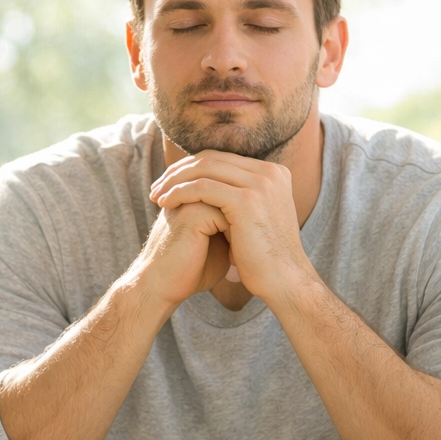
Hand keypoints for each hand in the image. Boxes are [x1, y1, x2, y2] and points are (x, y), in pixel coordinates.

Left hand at [148, 150, 317, 305]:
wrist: (284, 281)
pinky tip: (166, 204)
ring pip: (204, 169)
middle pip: (211, 158)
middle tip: (157, 188)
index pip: (222, 158)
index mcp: (273, 173)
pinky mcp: (247, 200)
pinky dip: (180, 193)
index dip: (192, 168)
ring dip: (174, 181)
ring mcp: (260, 183)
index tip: (170, 183)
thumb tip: (212, 190)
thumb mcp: (257, 218)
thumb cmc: (265, 258)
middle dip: (179, 171)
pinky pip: (202, 188)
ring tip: (156, 197)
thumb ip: (241, 198)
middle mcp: (270, 172)